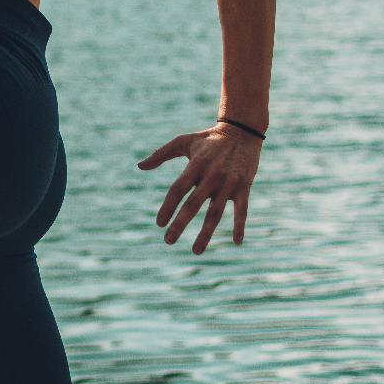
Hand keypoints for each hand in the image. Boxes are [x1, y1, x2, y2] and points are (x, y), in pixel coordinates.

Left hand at [138, 123, 261, 254]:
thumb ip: (160, 154)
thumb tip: (139, 166)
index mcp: (195, 165)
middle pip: (193, 204)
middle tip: (167, 241)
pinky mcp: (244, 186)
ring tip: (195, 251)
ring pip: (216, 212)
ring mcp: (228, 182)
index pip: (177, 189)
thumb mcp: (182, 142)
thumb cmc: (207, 139)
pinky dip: (239, 226)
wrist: (241, 131)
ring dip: (206, 233)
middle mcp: (211, 175)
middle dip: (180, 224)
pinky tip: (236, 242)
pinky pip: (242, 210)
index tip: (159, 223)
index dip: (168, 207)